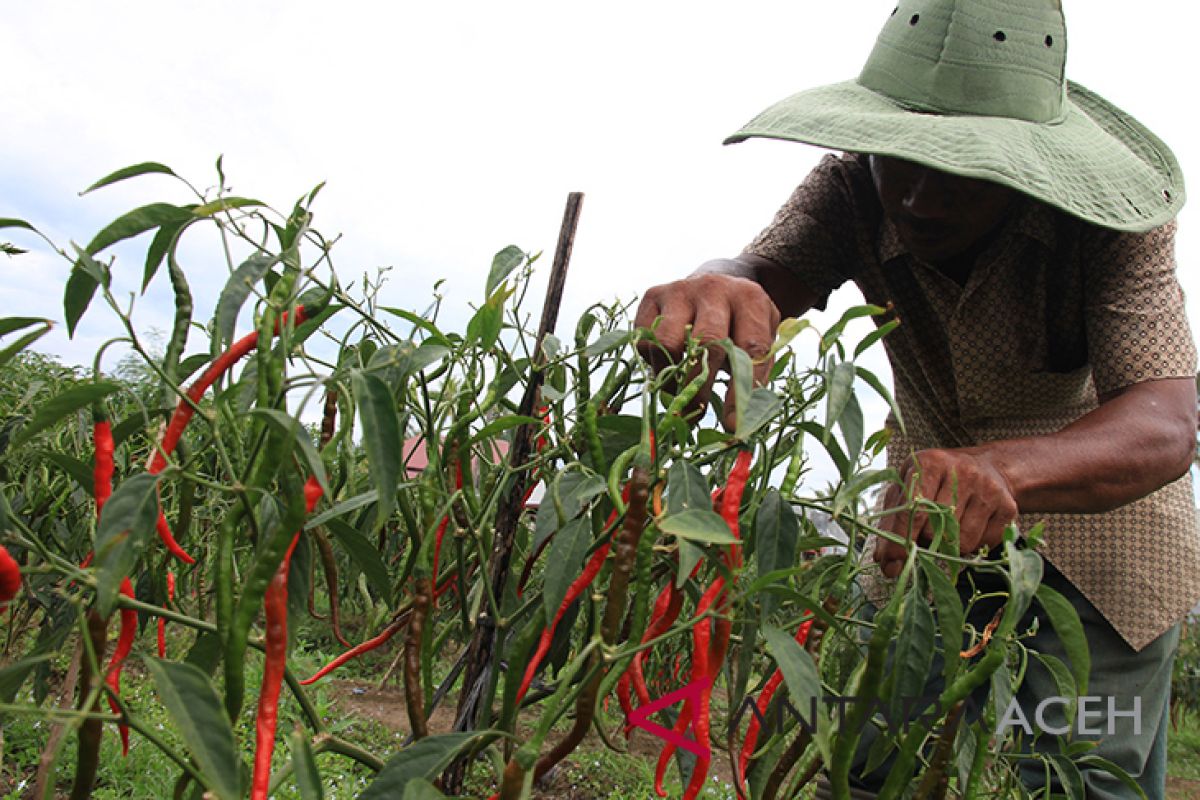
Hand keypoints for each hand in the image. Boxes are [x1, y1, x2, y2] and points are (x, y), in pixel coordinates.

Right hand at [634, 271, 779, 428]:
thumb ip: (754, 373)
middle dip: (700, 386)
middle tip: (696, 414)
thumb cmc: (742, 322)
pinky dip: (654, 363)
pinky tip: (669, 367)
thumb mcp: (761, 338)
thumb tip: (739, 424)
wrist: (718, 280)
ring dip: (672, 377)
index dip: (740, 392)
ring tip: (679, 393)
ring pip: (668, 342)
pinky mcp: (653, 296)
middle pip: (706, 343)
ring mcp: (680, 290)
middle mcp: (714, 289)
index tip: (732, 426)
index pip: (750, 348)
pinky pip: (645, 340)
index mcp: (750, 298)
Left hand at [873, 448, 1016, 577]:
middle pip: (936, 528)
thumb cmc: (936, 482)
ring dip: (950, 545)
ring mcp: (988, 489)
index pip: (912, 510)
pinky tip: (971, 525)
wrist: (986, 469)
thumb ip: (893, 524)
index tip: (891, 563)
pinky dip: (972, 545)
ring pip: (961, 541)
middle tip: (928, 531)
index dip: (900, 539)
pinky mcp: (1007, 507)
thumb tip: (885, 563)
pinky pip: (983, 544)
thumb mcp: (909, 490)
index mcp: (931, 462)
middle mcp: (962, 472)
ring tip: (950, 526)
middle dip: (926, 539)